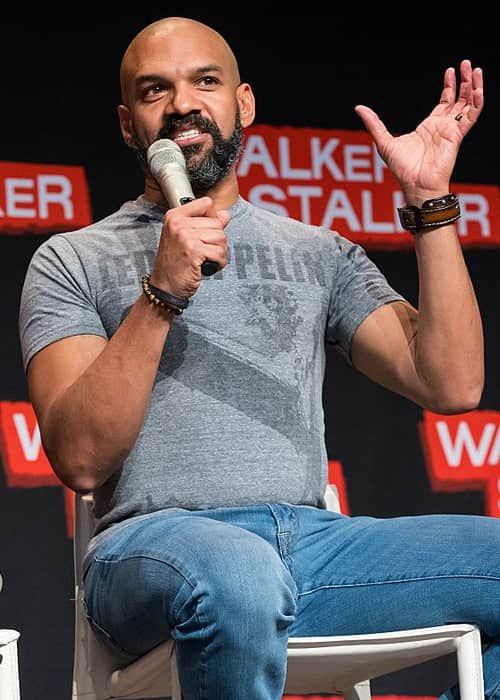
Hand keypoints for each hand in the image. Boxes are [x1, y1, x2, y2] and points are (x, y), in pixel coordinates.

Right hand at [150, 197, 229, 297]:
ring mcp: (185, 236)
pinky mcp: (194, 251)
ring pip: (221, 237)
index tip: (203, 234)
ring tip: (205, 259)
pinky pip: (220, 252)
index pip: (206, 204)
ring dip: (218, 252)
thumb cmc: (174, 264)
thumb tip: (225, 214)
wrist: (165, 286)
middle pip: (217, 223)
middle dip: (216, 241)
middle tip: (203, 252)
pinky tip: (206, 266)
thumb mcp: (185, 238)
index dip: (211, 220)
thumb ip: (205, 222)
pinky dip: (218, 262)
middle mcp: (178, 223)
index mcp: (175, 216)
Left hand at [354, 59, 483, 205]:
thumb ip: (374, 123)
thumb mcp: (383, 141)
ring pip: (468, 104)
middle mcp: (443, 127)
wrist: (416, 184)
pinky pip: (471, 116)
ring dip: (473, 87)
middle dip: (464, 81)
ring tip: (476, 69)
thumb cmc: (402, 169)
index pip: (444, 102)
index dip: (448, 86)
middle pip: (459, 99)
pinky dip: (476, 102)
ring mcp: (451, 131)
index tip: (450, 71)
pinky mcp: (457, 136)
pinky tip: (478, 89)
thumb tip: (359, 108)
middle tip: (467, 63)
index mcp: (429, 127)